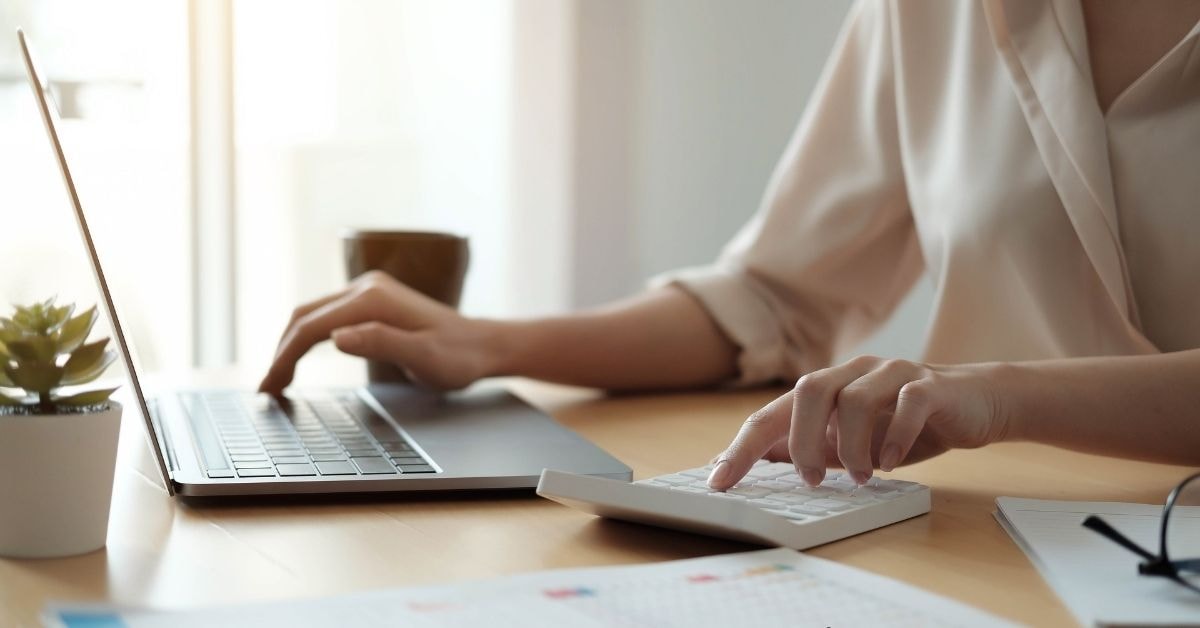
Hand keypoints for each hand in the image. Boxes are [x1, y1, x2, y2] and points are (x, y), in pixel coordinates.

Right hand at [258, 271, 497, 393]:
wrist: (483, 346)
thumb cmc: (458, 357)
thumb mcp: (424, 357)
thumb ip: (381, 343)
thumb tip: (337, 337)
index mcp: (373, 299)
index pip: (311, 327)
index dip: (285, 358)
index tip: (270, 388)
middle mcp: (367, 287)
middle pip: (304, 315)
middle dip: (280, 351)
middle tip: (266, 389)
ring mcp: (369, 290)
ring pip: (312, 314)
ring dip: (290, 343)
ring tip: (277, 378)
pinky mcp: (372, 300)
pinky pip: (327, 315)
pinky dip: (307, 337)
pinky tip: (301, 357)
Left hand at [706, 355, 1012, 489]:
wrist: (977, 404)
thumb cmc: (907, 425)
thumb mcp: (851, 443)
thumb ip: (812, 449)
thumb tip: (759, 468)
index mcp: (828, 386)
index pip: (772, 412)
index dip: (743, 445)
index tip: (719, 480)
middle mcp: (854, 371)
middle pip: (808, 390)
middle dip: (802, 441)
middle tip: (812, 480)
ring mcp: (892, 372)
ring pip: (854, 398)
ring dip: (850, 446)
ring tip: (860, 476)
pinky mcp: (929, 384)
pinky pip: (905, 403)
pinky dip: (893, 436)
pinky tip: (891, 462)